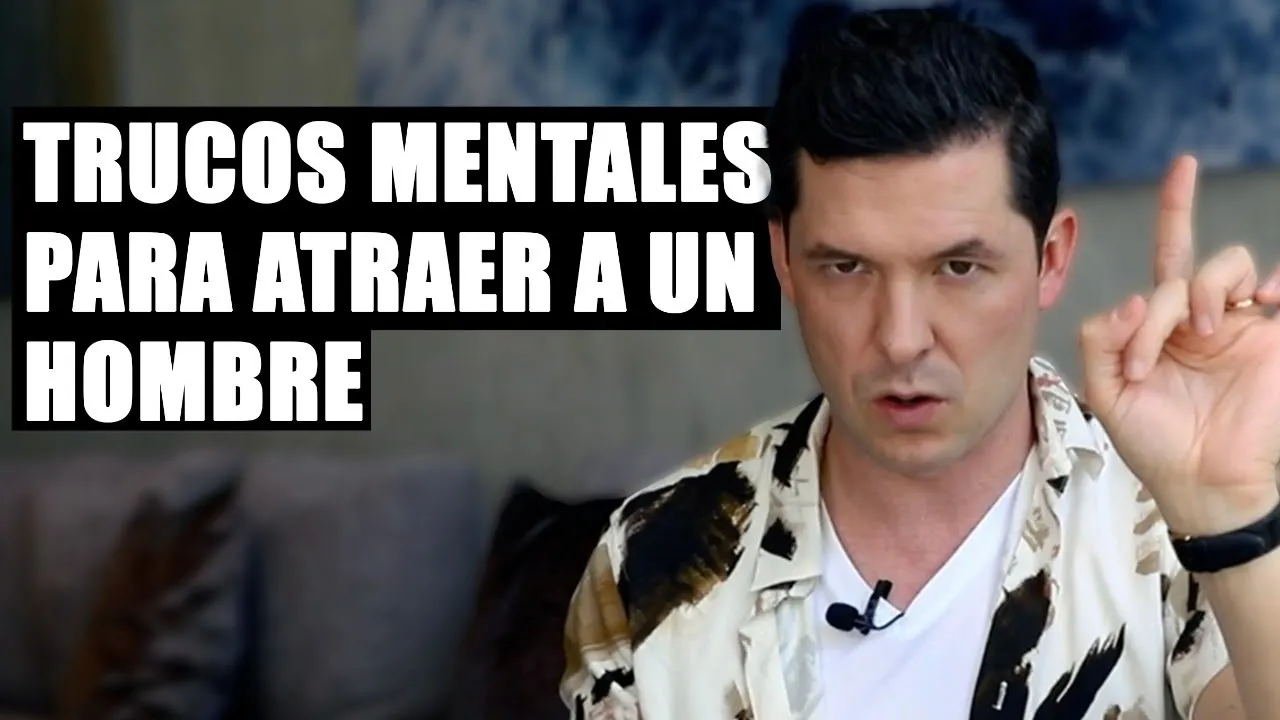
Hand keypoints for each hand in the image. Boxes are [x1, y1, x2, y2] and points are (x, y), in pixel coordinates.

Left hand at [1078, 155, 1279, 535]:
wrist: (1201, 486)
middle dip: (1165, 299)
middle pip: (1185, 264)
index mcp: (1160, 322)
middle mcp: (1200, 316)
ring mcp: (1240, 326)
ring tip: (1198, 333)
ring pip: (1227, 268)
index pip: (1165, 256)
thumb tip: (1131, 300)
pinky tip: (1260, 300)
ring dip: (1203, 291)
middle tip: (1151, 356)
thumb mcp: (1106, 392)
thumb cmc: (1154, 443)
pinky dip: (1274, 282)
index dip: (1177, 208)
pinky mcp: (1273, 341)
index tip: (1184, 164)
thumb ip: (1099, 341)